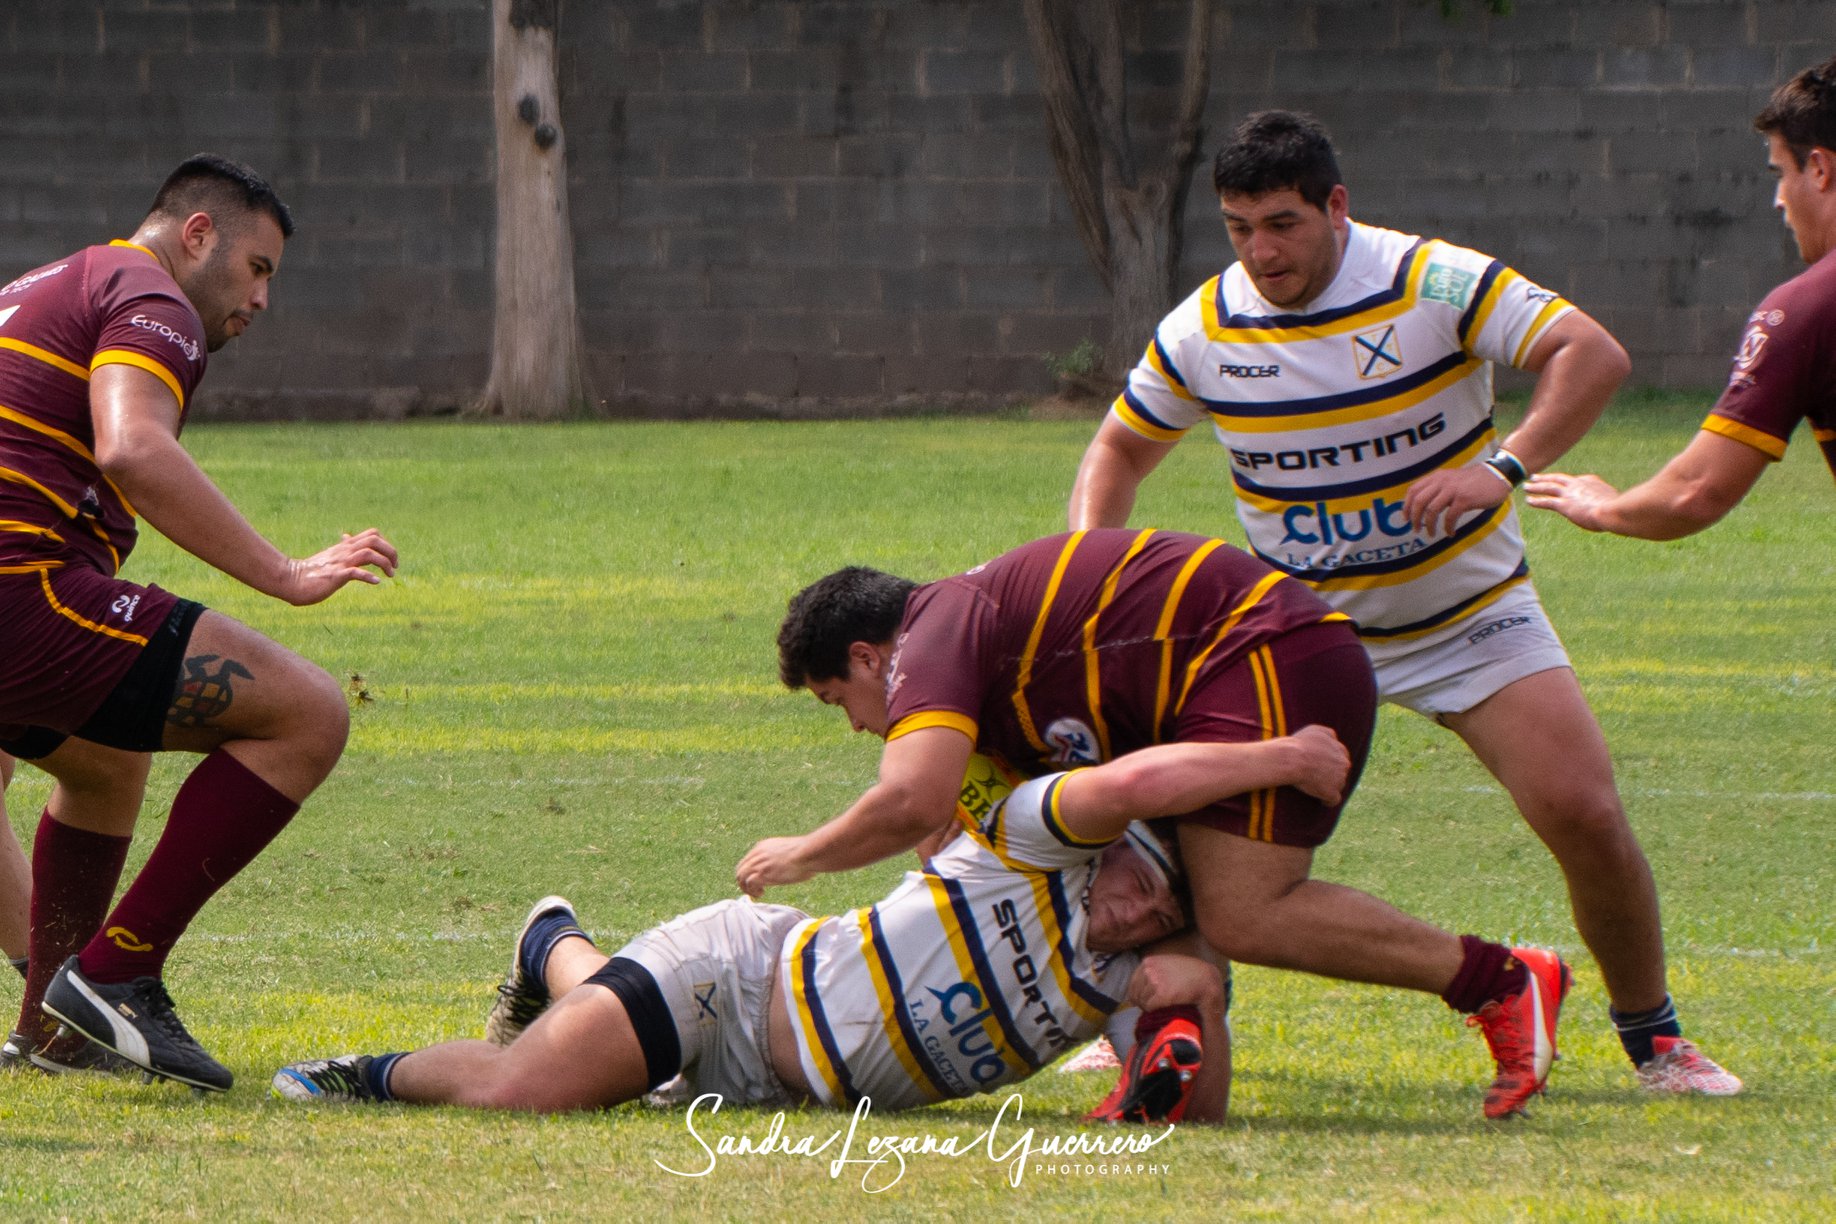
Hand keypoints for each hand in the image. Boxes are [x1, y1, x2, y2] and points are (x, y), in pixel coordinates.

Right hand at [278, 529, 398, 605]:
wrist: (290, 580)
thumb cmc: (310, 570)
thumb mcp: (329, 556)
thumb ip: (341, 548)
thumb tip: (347, 537)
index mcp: (345, 547)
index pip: (372, 535)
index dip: (387, 544)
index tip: (391, 559)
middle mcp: (345, 552)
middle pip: (375, 540)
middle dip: (391, 551)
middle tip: (395, 567)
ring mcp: (340, 563)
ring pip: (369, 554)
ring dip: (385, 563)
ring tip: (390, 575)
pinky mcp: (335, 576)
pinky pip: (356, 573)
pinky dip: (369, 577)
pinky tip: (375, 582)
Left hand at [736, 836, 813, 896]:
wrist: (809, 852)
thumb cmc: (808, 853)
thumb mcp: (790, 851)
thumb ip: (783, 857)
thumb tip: (791, 866)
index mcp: (763, 846)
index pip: (747, 860)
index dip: (749, 873)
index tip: (757, 882)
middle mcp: (758, 853)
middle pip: (740, 869)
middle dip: (744, 882)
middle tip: (754, 891)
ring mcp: (759, 863)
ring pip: (741, 877)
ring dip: (746, 888)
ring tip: (758, 894)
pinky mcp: (762, 873)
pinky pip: (748, 884)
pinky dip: (752, 891)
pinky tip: (761, 893)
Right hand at [1282, 724, 1351, 804]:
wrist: (1293, 759)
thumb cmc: (1300, 744)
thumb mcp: (1316, 730)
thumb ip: (1329, 734)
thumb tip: (1334, 738)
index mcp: (1340, 749)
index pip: (1341, 756)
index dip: (1331, 761)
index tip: (1322, 765)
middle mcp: (1343, 763)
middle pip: (1341, 771)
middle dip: (1332, 773)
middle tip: (1317, 776)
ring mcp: (1339, 779)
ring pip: (1338, 785)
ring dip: (1329, 786)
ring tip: (1315, 787)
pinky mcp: (1331, 793)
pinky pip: (1333, 800)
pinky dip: (1327, 801)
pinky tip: (1321, 801)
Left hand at [1403, 466, 1510, 536]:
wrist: (1497, 475)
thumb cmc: (1474, 481)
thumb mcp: (1451, 479)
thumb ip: (1438, 488)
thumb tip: (1424, 506)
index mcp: (1437, 477)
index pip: (1413, 490)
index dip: (1406, 506)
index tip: (1406, 518)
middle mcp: (1442, 482)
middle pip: (1419, 501)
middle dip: (1414, 518)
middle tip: (1416, 530)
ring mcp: (1453, 490)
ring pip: (1432, 510)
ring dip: (1429, 525)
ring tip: (1431, 534)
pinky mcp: (1464, 499)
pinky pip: (1450, 517)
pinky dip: (1448, 528)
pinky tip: (1450, 533)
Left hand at [1524, 471, 1618, 531]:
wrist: (1613, 511)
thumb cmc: (1619, 510)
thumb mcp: (1617, 503)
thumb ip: (1611, 504)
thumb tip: (1616, 512)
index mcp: (1592, 481)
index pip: (1577, 480)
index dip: (1567, 482)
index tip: (1562, 482)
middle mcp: (1578, 484)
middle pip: (1558, 479)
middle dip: (1546, 478)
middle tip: (1535, 477)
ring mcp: (1570, 493)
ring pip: (1549, 487)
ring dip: (1536, 487)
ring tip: (1527, 486)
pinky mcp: (1564, 504)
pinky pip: (1546, 501)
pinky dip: (1536, 500)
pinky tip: (1528, 501)